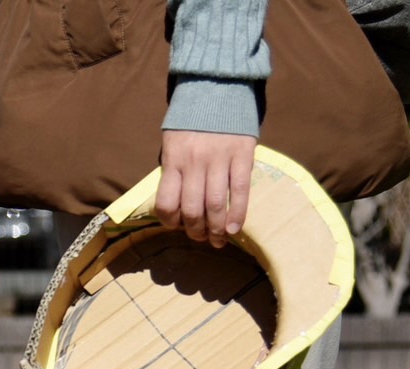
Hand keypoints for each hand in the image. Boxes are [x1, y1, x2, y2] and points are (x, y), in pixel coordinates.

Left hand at [155, 130, 256, 247]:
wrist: (217, 87)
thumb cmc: (191, 119)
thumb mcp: (172, 142)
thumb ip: (173, 170)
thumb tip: (177, 204)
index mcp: (173, 160)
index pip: (167, 203)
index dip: (170, 222)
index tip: (177, 226)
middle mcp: (194, 162)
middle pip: (193, 209)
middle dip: (195, 231)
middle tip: (200, 238)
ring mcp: (219, 159)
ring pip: (215, 204)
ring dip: (216, 228)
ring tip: (218, 239)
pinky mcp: (243, 155)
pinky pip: (240, 191)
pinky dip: (237, 213)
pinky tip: (235, 228)